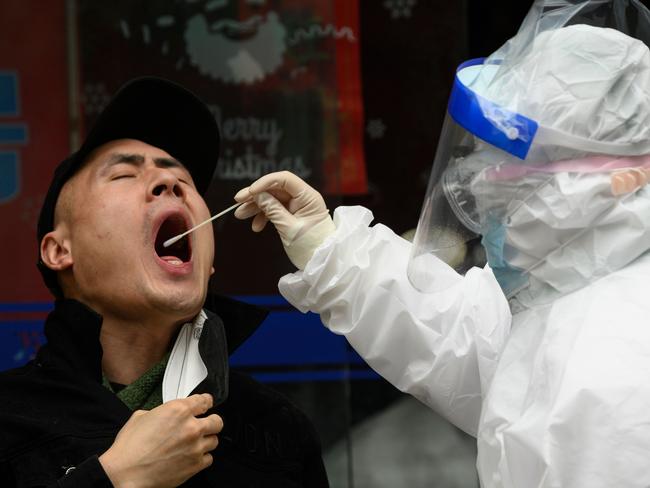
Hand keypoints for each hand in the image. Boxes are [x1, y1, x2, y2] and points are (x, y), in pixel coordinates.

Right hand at [99, 393, 222, 487]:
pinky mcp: (195, 465)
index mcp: (178, 410)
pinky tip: (190, 457)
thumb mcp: (141, 416)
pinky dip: (201, 458)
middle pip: (217, 421)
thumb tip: (165, 414)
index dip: (206, 402)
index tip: (206, 405)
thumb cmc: (129, 447)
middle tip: (204, 425)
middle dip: (211, 422)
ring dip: (205, 441)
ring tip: (194, 444)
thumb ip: (160, 411)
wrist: (124, 473)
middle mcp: (191, 427)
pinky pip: (209, 459)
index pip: (205, 400)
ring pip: (214, 441)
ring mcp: (195, 447)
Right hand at [234, 171, 335, 268]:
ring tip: (240, 215)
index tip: (250, 192)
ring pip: (273, 200)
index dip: (265, 182)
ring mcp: (298, 207)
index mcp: (308, 197)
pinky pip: (275, 210)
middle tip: (238, 203)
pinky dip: (264, 216)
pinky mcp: (293, 215)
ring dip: (256, 207)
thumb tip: (257, 195)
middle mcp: (303, 198)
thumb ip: (273, 210)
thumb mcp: (290, 229)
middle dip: (256, 196)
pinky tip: (256, 226)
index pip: (284, 179)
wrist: (324, 265)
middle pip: (275, 189)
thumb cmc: (312, 248)